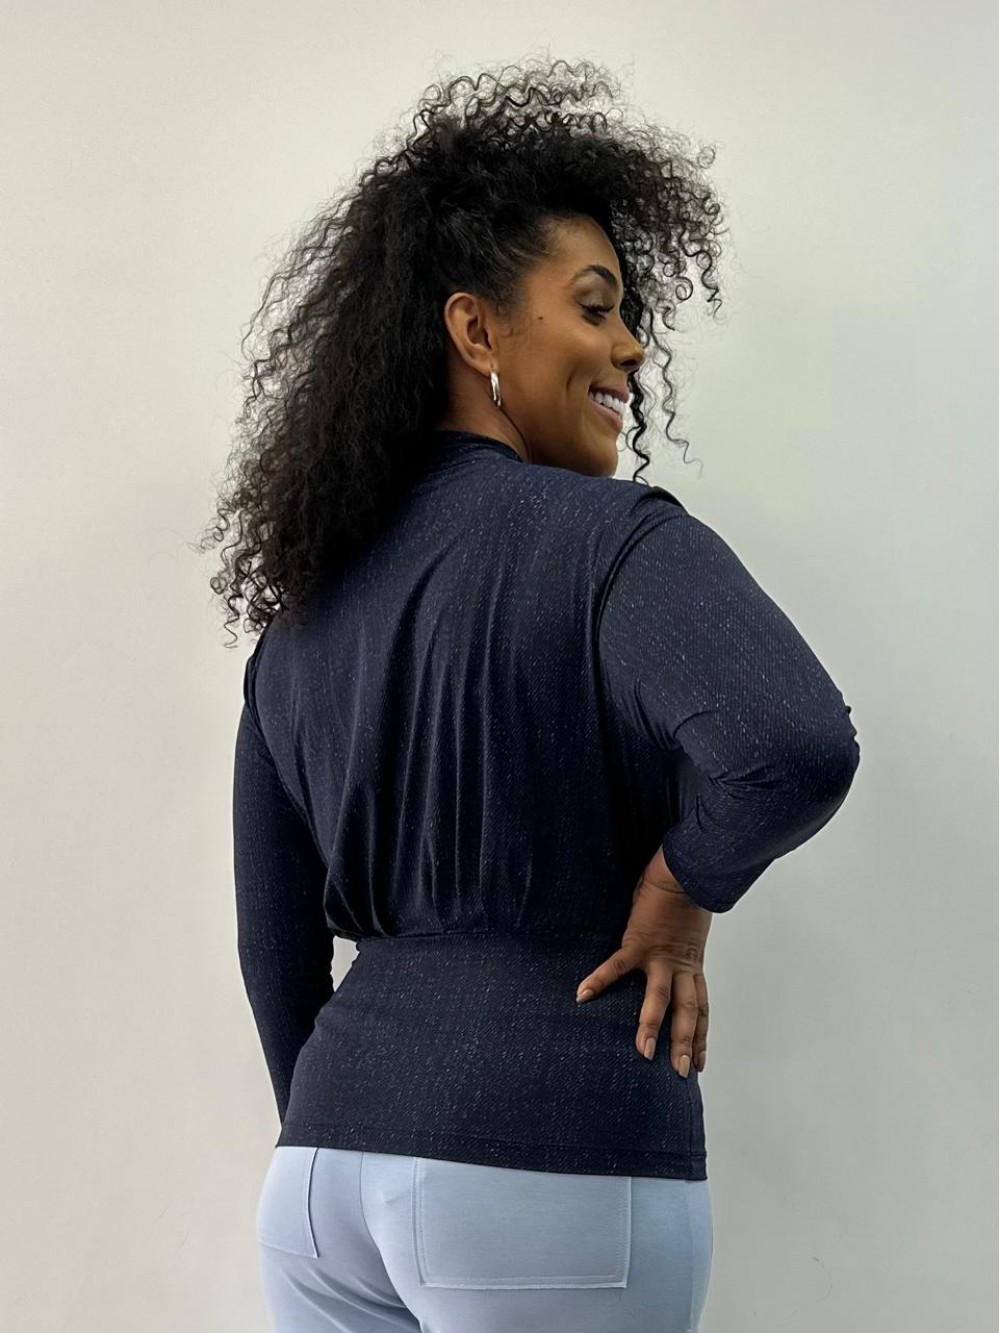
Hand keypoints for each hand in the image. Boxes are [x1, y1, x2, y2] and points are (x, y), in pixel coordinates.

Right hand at [575, 846, 710, 1074]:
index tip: (701, 1062)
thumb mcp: (689, 927)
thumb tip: (674, 943)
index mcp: (691, 964)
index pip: (699, 1007)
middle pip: (687, 1011)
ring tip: (644, 1051)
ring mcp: (660, 956)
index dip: (701, 1035)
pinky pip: (617, 966)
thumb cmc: (685, 892)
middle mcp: (680, 966)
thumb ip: (681, 942)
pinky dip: (600, 979)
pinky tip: (583, 994)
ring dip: (653, 1025)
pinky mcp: (639, 942)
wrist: (684, 872)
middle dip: (685, 1043)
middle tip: (683, 1073)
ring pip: (660, 998)